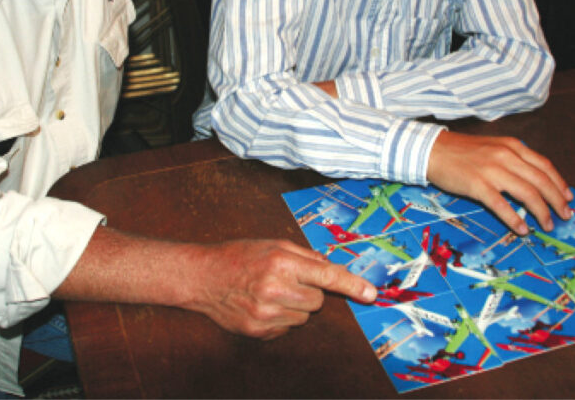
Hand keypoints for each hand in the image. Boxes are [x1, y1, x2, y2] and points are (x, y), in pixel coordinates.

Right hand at [185, 239, 375, 339]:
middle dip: (310, 291)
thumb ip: (305, 256)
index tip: (371, 294)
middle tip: (287, 281)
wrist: (203, 278)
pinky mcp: (259, 331)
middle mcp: (275, 289)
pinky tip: (262, 305)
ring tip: (270, 292)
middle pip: (318, 300)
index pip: (326, 276)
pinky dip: (281, 318)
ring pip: (304, 316)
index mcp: (281, 262)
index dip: (351, 285)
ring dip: (295, 305)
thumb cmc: (238, 256)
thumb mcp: (272, 244)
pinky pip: (287, 328)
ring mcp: (267, 313)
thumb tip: (334, 269)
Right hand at [425, 131, 572, 234]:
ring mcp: (492, 170)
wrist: (432, 150)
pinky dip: (515, 219)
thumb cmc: (462, 150)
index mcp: (512, 146)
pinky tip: (522, 229)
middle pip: (541, 181)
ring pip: (527, 194)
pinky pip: (502, 205)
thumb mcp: (493, 147)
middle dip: (557, 201)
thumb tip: (533, 179)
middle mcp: (506, 156)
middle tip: (565, 216)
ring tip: (547, 225)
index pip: (545, 166)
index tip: (568, 197)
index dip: (560, 183)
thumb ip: (513, 158)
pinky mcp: (477, 185)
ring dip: (541, 212)